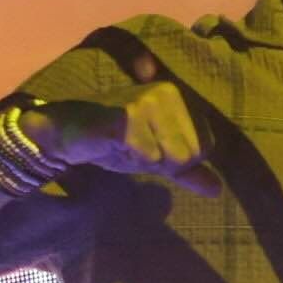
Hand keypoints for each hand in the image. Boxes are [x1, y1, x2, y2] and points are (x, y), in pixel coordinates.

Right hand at [57, 83, 212, 193]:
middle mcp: (168, 92)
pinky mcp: (127, 117)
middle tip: (133, 146)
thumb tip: (217, 190)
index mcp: (180, 97)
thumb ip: (187, 169)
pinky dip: (128, 159)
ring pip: (170, 157)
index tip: (148, 144)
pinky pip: (146, 157)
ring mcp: (147, 102)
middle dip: (160, 161)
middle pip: (189, 154)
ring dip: (143, 161)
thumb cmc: (112, 141)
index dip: (176, 158)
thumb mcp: (156, 154)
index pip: (205, 147)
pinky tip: (112, 145)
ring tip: (123, 145)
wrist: (65, 130)